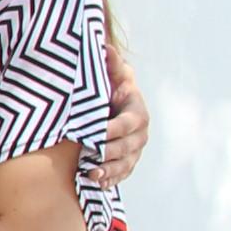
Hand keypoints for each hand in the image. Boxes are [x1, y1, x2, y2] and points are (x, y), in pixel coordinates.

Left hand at [97, 44, 149, 185]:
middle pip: (127, 147)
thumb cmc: (110, 88)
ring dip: (110, 170)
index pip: (128, 123)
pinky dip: (111, 180)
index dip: (113, 130)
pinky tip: (97, 184)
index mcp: (137, 112)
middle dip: (110, 153)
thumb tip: (105, 46)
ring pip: (125, 164)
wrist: (113, 105)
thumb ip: (111, 64)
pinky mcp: (127, 162)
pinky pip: (122, 174)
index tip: (96, 133)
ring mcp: (134, 150)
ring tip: (91, 174)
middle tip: (91, 157)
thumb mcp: (112, 76)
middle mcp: (139, 133)